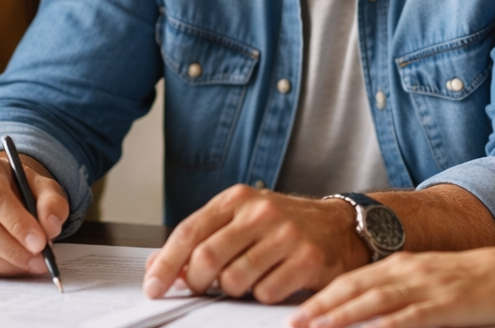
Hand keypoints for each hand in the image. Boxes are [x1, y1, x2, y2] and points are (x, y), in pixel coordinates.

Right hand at [0, 151, 68, 275]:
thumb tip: (51, 227)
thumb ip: (52, 203)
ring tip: (29, 264)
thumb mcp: (42, 187)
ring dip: (5, 264)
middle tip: (39, 261)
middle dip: (14, 250)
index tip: (40, 243)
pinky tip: (11, 266)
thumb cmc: (18, 188)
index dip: (18, 224)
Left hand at [142, 184, 368, 302]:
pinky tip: (274, 281)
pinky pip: (266, 293)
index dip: (166, 263)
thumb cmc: (283, 226)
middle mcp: (260, 212)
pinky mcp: (307, 259)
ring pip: (234, 280)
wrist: (338, 226)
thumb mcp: (240, 220)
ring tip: (246, 280)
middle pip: (207, 259)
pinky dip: (263, 295)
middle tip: (202, 289)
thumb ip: (201, 239)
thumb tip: (157, 265)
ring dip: (233, 290)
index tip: (155, 286)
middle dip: (197, 283)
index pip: (189, 232)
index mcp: (237, 199)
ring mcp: (285, 234)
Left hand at [290, 246, 494, 327]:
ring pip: (374, 302)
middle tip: (294, 323)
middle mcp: (407, 271)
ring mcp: (425, 287)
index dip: (321, 297)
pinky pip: (409, 317)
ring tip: (318, 327)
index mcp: (401, 264)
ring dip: (342, 316)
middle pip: (354, 290)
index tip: (298, 314)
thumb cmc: (475, 279)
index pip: (351, 280)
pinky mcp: (445, 305)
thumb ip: (399, 289)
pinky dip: (386, 326)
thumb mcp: (429, 277)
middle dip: (320, 308)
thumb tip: (368, 307)